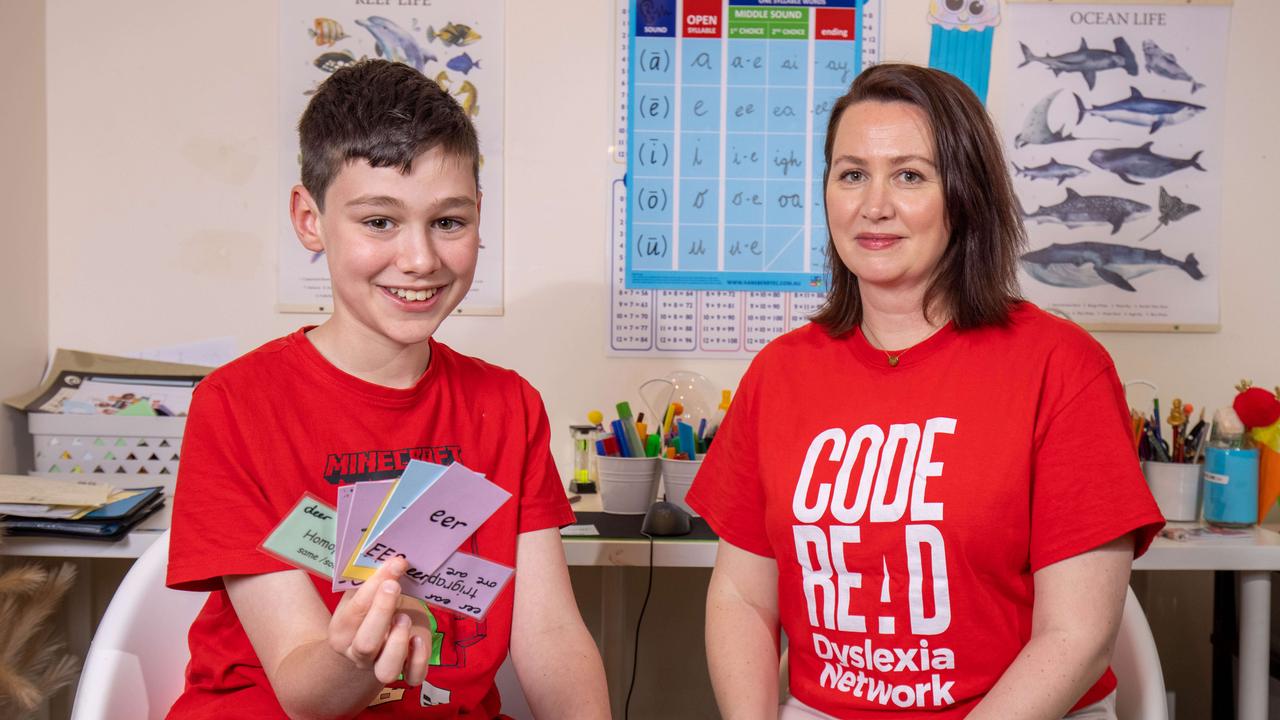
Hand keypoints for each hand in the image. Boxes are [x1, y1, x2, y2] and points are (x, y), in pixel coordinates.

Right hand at [328, 557, 430, 685]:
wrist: (374, 638)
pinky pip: (412, 676)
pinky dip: (419, 659)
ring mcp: (380, 665)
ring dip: (398, 642)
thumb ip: (371, 578)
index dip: (375, 584)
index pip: (356, 609)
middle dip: (381, 611)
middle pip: (366, 644)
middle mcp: (358, 652)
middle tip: (394, 586)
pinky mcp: (405, 670)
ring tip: (404, 618)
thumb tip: (393, 554)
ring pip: (386, 669)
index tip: (394, 563)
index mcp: (342, 630)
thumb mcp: (364, 592)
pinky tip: (419, 638)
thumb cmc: (371, 607)